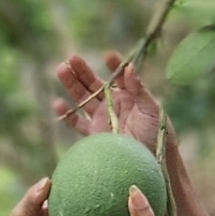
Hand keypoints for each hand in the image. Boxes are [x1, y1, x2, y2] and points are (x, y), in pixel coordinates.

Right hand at [52, 53, 166, 151]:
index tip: (108, 55)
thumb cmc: (157, 133)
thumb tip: (129, 66)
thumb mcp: (151, 108)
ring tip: (61, 70)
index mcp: (128, 94)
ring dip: (71, 84)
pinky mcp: (94, 134)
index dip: (113, 65)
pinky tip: (57, 104)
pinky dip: (67, 115)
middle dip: (82, 71)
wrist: (152, 159)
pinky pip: (77, 123)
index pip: (117, 76)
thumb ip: (138, 88)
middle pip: (93, 84)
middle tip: (71, 58)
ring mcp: (102, 118)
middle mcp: (112, 103)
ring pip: (83, 98)